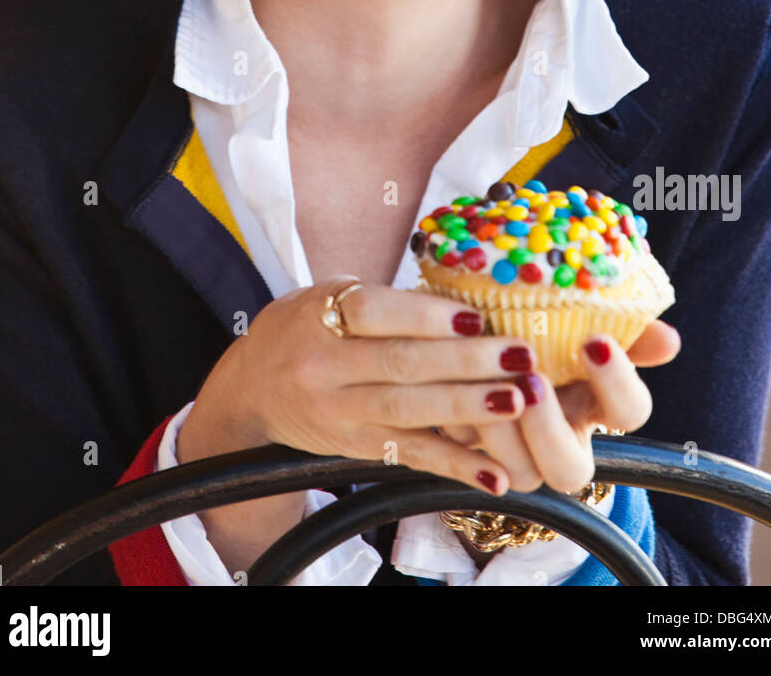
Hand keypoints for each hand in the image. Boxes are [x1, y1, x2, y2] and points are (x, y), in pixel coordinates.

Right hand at [182, 277, 604, 498]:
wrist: (252, 388)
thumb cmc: (305, 327)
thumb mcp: (327, 296)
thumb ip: (383, 301)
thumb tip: (457, 305)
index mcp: (319, 316)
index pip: (375, 313)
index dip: (428, 316)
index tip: (477, 315)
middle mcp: (324, 367)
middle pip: (401, 364)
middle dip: (466, 361)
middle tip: (519, 355)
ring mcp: (338, 413)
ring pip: (410, 411)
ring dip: (468, 408)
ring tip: (517, 401)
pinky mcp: (354, 447)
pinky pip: (410, 456)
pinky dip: (455, 466)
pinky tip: (495, 474)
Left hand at [438, 319, 681, 494]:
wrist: (480, 326)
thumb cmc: (541, 322)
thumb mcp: (578, 320)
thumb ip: (622, 328)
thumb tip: (669, 339)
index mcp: (597, 403)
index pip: (629, 412)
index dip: (617, 383)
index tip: (594, 341)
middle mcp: (562, 440)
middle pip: (570, 471)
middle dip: (550, 431)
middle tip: (532, 382)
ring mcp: (517, 452)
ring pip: (520, 474)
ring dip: (504, 434)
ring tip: (490, 384)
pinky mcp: (468, 449)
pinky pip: (464, 457)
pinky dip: (460, 426)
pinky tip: (453, 386)